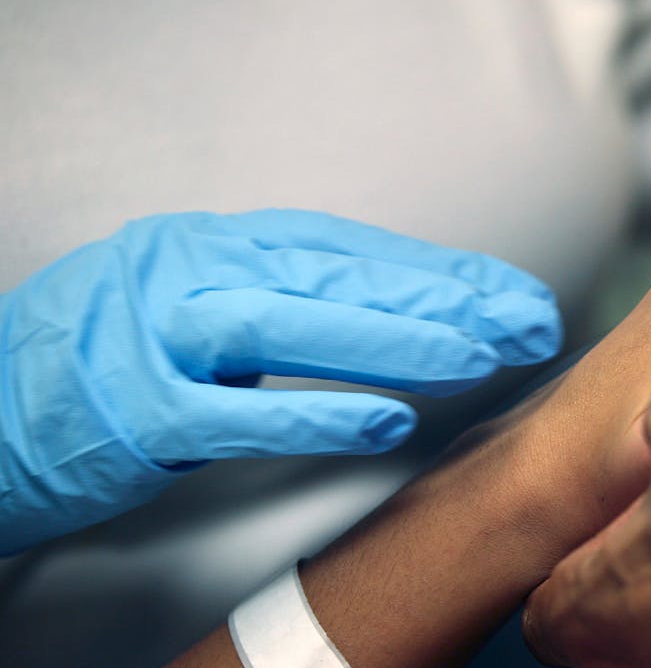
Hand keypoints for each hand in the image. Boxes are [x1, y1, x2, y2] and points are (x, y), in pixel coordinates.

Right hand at [0, 209, 560, 553]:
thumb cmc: (103, 367)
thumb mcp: (194, 308)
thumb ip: (281, 306)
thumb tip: (396, 321)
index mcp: (211, 247)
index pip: (345, 251)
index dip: (436, 269)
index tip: (514, 294)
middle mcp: (185, 271)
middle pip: (334, 278)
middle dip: (441, 298)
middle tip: (530, 321)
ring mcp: (154, 338)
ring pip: (291, 327)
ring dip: (394, 341)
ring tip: (482, 358)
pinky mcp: (132, 414)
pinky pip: (234, 413)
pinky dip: (315, 413)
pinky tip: (391, 420)